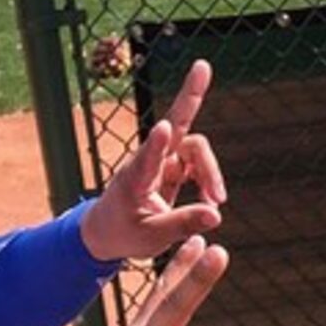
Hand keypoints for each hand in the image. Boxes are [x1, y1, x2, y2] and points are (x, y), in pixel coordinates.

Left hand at [83, 59, 226, 262]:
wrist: (108, 230)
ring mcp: (159, 161)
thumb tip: (216, 215)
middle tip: (201, 88)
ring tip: (216, 200)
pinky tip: (210, 201)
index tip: (163, 126)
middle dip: (193, 121)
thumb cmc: (124, 233)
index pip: (147, 157)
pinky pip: (196, 163)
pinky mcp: (170, 168)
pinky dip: (208, 179)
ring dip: (210, 171)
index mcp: (134, 180)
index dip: (158, 142)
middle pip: (176, 132)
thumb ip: (182, 224)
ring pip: (193, 149)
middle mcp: (147, 162)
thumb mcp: (152, 237)